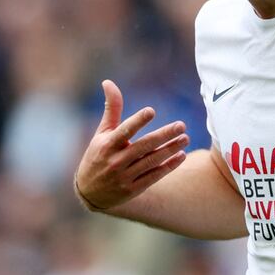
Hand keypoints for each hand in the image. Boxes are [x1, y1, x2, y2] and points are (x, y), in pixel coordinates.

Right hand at [74, 80, 188, 210]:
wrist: (89, 192)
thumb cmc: (98, 155)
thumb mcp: (102, 133)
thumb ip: (111, 108)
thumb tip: (108, 82)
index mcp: (107, 145)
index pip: (124, 131)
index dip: (137, 121)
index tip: (151, 111)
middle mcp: (116, 161)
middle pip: (144, 146)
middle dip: (164, 135)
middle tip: (181, 125)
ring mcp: (124, 176)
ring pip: (151, 161)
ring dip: (170, 150)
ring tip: (185, 138)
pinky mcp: (133, 189)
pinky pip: (154, 176)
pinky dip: (168, 166)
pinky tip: (181, 155)